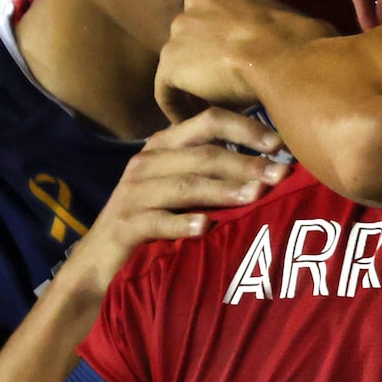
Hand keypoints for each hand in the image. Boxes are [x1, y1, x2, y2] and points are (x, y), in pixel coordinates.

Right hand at [51, 106, 288, 310]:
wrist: (100, 260)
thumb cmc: (152, 219)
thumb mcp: (181, 188)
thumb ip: (213, 171)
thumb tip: (271, 167)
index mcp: (165, 146)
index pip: (208, 121)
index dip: (246, 128)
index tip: (279, 143)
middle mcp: (147, 162)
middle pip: (203, 154)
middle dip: (245, 163)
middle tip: (280, 175)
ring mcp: (133, 193)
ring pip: (184, 185)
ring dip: (222, 190)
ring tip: (254, 196)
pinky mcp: (125, 225)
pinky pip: (156, 221)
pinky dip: (182, 223)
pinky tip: (205, 228)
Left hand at [156, 0, 335, 123]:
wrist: (287, 59)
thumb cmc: (301, 41)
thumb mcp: (288, 16)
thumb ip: (272, 21)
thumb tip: (287, 35)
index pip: (215, 11)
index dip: (222, 38)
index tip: (232, 61)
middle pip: (192, 33)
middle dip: (203, 57)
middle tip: (219, 86)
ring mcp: (182, 29)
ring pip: (179, 60)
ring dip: (192, 82)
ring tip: (207, 107)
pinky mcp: (172, 61)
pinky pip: (166, 89)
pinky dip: (177, 106)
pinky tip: (192, 122)